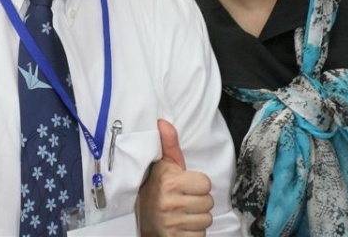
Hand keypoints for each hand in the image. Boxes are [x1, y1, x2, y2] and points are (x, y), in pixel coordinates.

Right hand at [137, 120, 214, 236]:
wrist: (139, 218)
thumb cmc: (156, 188)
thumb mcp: (163, 165)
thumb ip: (168, 144)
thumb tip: (164, 122)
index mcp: (169, 181)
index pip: (206, 183)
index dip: (198, 184)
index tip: (185, 184)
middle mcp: (169, 202)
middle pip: (208, 202)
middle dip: (199, 201)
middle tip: (184, 199)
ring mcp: (171, 222)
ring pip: (206, 220)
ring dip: (197, 217)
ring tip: (183, 212)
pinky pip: (200, 235)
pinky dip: (193, 232)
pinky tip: (182, 225)